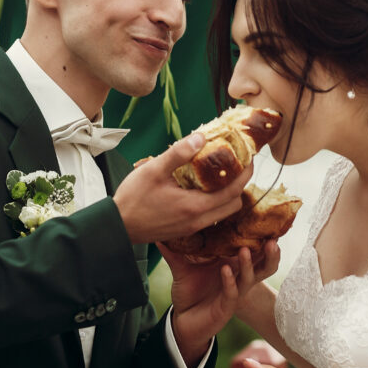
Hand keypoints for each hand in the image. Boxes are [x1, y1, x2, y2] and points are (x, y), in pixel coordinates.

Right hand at [113, 133, 252, 244]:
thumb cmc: (133, 198)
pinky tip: (202, 188)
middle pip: (234, 205)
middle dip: (240, 185)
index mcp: (195, 206)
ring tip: (220, 175)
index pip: (233, 191)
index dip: (245, 173)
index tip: (249, 157)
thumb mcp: (154, 170)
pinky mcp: (185, 230)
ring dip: (228, 195)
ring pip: (223, 213)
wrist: (117, 226)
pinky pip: (210, 217)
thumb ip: (178, 153)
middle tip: (236, 165)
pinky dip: (215, 203)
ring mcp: (192, 228)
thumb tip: (201, 137)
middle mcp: (198, 221)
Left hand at [160, 242, 278, 367]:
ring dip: (248, 264)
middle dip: (269, 253)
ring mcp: (234, 292)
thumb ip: (174, 251)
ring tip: (245, 250)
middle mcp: (238, 277)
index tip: (269, 224)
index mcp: (233, 264)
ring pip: (249, 278)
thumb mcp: (182, 268)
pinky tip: (226, 270)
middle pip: (261, 265)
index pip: (253, 250)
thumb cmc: (189, 291)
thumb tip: (160, 233)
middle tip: (272, 239)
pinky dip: (230, 281)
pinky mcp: (227, 307)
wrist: (183, 320)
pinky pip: (232, 293)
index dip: (263, 239)